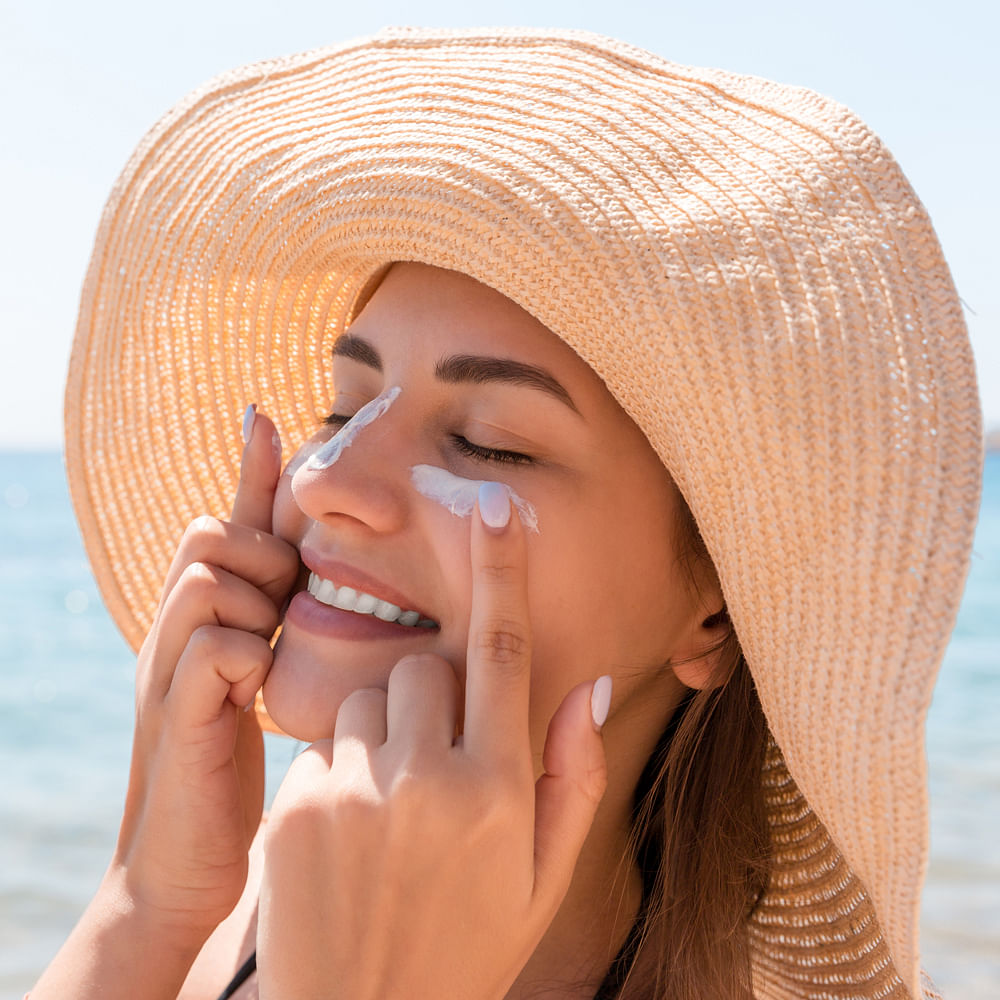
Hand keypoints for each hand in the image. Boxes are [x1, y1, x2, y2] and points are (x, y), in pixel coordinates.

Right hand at [111, 407, 298, 943]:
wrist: (183, 864)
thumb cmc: (231, 765)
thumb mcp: (257, 679)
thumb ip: (276, 622)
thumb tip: (313, 571)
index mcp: (206, 617)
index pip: (227, 523)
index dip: (249, 469)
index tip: (266, 412)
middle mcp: (178, 630)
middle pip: (210, 532)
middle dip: (256, 551)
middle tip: (283, 603)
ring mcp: (170, 668)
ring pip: (207, 577)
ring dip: (252, 600)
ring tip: (269, 643)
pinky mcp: (176, 715)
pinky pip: (211, 647)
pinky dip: (242, 656)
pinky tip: (256, 689)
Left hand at [257, 484, 608, 999]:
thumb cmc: (468, 947)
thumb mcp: (543, 878)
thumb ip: (576, 776)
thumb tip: (594, 682)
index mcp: (499, 791)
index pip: (505, 652)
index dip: (503, 570)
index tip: (497, 506)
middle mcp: (429, 781)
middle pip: (426, 668)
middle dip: (434, 695)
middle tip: (435, 764)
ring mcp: (356, 792)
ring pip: (370, 699)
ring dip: (384, 732)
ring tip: (389, 810)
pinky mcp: (297, 806)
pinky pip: (324, 745)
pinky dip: (341, 769)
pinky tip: (348, 836)